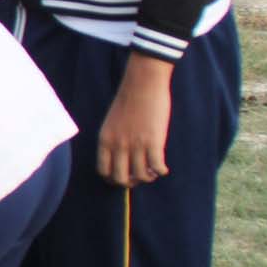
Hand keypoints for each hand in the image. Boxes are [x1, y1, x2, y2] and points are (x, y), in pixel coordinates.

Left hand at [97, 55, 173, 187]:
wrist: (142, 83)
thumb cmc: (129, 100)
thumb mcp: (112, 122)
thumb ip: (114, 140)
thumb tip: (122, 158)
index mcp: (104, 139)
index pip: (103, 170)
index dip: (113, 178)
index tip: (124, 176)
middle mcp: (118, 145)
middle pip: (120, 178)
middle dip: (131, 182)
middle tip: (140, 176)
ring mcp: (135, 144)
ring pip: (141, 176)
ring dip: (148, 177)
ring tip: (153, 170)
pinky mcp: (153, 141)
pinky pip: (157, 168)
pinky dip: (161, 171)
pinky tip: (163, 167)